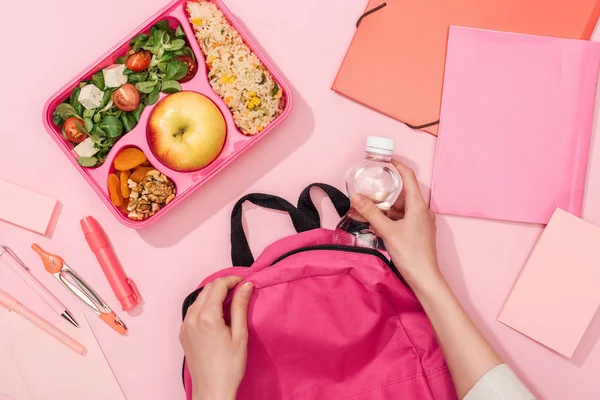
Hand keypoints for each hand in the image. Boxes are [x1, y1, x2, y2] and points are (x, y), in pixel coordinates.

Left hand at [179, 276, 253, 399]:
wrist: (212, 390)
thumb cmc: (229, 366)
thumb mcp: (240, 334)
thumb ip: (240, 306)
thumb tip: (245, 286)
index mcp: (207, 317)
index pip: (218, 285)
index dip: (232, 280)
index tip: (244, 282)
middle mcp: (192, 318)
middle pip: (207, 289)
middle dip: (224, 285)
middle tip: (240, 289)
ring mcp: (185, 326)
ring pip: (199, 299)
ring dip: (213, 294)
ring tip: (230, 300)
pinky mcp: (184, 333)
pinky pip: (193, 311)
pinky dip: (205, 305)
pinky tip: (217, 313)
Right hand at [351, 160, 440, 290]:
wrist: (424, 278)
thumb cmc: (410, 253)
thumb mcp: (387, 231)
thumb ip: (371, 212)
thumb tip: (356, 196)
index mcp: (418, 205)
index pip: (409, 177)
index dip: (397, 166)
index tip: (383, 161)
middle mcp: (422, 210)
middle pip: (402, 192)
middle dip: (385, 189)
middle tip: (369, 185)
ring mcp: (420, 222)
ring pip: (400, 207)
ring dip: (384, 206)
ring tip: (366, 205)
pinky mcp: (417, 232)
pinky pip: (401, 218)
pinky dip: (388, 217)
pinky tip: (374, 222)